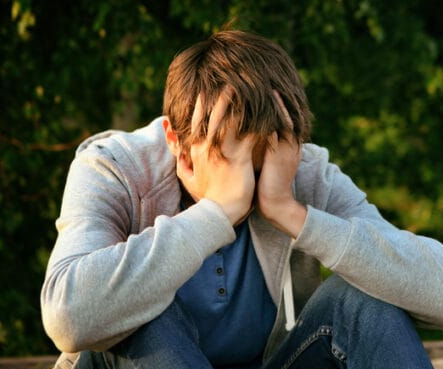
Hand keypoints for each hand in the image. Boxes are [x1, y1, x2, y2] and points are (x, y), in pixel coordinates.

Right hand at [176, 87, 255, 224]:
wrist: (219, 213)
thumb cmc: (207, 197)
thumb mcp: (188, 180)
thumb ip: (182, 163)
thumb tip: (177, 152)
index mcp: (197, 150)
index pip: (197, 123)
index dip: (201, 106)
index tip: (205, 92)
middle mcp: (208, 147)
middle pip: (213, 116)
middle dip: (220, 99)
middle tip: (229, 82)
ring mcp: (223, 152)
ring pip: (229, 121)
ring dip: (238, 105)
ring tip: (247, 90)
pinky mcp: (238, 159)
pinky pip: (248, 136)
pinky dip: (256, 124)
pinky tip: (265, 113)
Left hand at [256, 91, 306, 237]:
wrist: (275, 206)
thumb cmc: (265, 185)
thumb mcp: (266, 161)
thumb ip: (263, 145)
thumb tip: (253, 132)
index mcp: (287, 145)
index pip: (287, 118)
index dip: (281, 104)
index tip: (272, 88)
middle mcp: (290, 144)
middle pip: (289, 115)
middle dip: (281, 99)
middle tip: (272, 81)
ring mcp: (287, 149)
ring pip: (285, 120)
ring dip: (276, 105)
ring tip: (268, 88)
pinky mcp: (279, 156)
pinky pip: (277, 131)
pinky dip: (270, 119)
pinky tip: (260, 109)